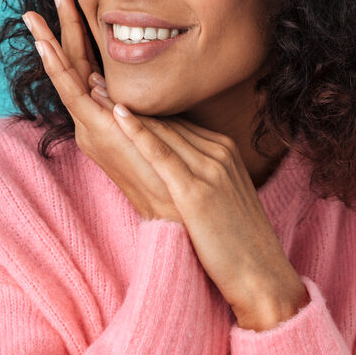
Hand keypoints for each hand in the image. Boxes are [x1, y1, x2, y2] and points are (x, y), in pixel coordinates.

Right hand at [22, 0, 182, 222]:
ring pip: (64, 77)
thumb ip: (147, 109)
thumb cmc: (175, 173)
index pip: (88, 70)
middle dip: (58, 31)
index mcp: (106, 118)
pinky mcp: (94, 133)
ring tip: (32, 16)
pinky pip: (70, 93)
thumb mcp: (160, 131)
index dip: (79, 39)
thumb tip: (142, 89)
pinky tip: (45, 45)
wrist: (178, 211)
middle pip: (72, 67)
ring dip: (48, 44)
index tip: (72, 8)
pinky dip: (56, 68)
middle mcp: (92, 121)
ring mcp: (90, 127)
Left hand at [110, 105, 309, 329]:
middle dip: (128, 100)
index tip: (112, 89)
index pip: (176, 122)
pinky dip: (138, 131)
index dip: (142, 106)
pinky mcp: (196, 191)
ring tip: (94, 87)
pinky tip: (117, 113)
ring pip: (161, 130)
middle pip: (165, 120)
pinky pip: (162, 154)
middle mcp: (218, 153)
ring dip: (124, 107)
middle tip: (95, 79)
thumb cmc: (236, 244)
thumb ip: (199, 174)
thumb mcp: (221, 197)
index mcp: (223, 151)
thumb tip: (171, 169)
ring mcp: (209, 170)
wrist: (261, 276)